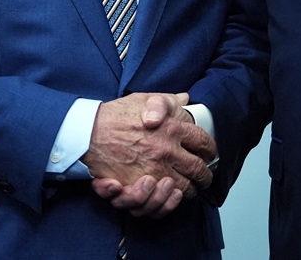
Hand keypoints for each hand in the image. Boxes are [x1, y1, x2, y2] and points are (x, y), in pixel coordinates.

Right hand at [83, 92, 215, 217]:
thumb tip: (185, 98)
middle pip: (198, 170)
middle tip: (204, 177)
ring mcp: (155, 170)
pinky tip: (172, 195)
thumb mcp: (145, 99)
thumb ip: (167, 101)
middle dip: (204, 176)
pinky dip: (169, 202)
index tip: (209, 153)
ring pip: (184, 189)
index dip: (210, 150)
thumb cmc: (117, 115)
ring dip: (189, 191)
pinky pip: (163, 201)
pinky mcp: (140, 185)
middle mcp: (168, 151)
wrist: (90, 131)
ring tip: (188, 189)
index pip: (204, 142)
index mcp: (174, 128)